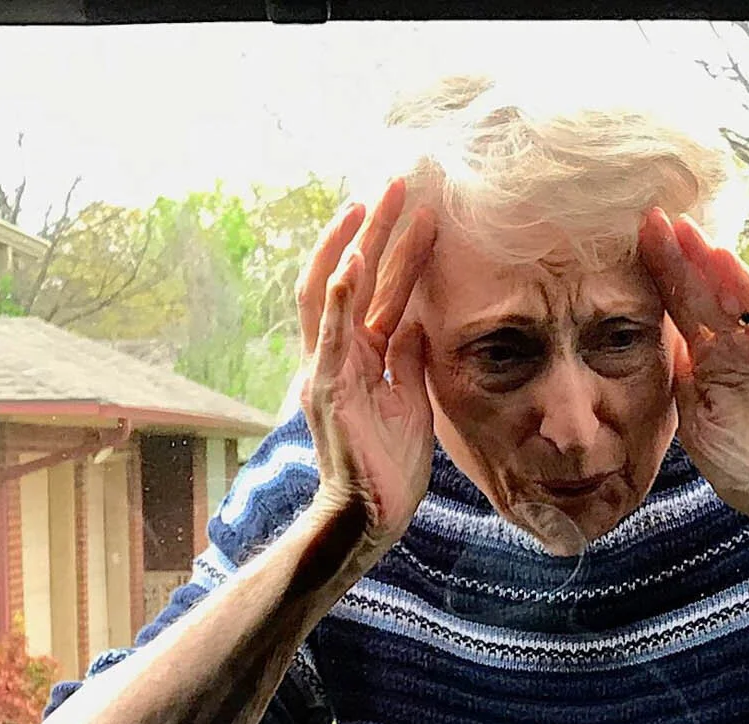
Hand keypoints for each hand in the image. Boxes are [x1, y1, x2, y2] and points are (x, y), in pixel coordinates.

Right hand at [295, 179, 439, 573]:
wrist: (373, 515)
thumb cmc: (390, 465)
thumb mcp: (411, 401)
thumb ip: (409, 359)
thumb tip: (420, 321)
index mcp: (357, 357)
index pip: (377, 291)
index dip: (396, 251)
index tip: (421, 213)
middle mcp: (336, 354)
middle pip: (352, 277)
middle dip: (373, 230)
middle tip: (397, 182)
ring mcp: (327, 369)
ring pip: (334, 294)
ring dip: (353, 246)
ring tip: (371, 203)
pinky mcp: (327, 390)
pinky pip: (331, 337)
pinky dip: (341, 298)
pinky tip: (353, 263)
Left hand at [637, 209, 748, 556]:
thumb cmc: (740, 466)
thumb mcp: (693, 416)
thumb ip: (680, 374)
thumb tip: (656, 333)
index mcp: (712, 359)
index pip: (681, 308)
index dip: (660, 276)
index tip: (633, 242)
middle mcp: (741, 345)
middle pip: (704, 292)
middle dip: (679, 256)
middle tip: (651, 218)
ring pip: (735, 295)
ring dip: (708, 261)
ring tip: (681, 229)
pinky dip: (746, 288)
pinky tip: (722, 260)